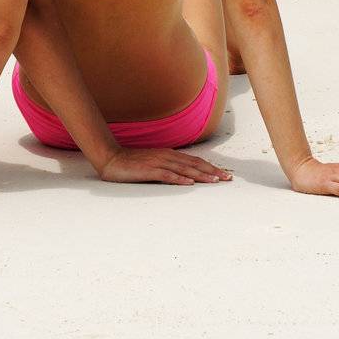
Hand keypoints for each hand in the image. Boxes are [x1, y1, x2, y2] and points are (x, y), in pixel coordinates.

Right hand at [99, 147, 231, 185]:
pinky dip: (179, 178)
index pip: (194, 161)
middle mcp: (166, 156)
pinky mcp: (148, 170)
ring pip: (184, 169)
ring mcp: (157, 162)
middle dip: (212, 171)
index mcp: (169, 154)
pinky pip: (166, 175)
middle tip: (227, 179)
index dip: (210, 167)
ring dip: (200, 175)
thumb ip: (169, 168)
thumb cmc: (133, 164)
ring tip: (214, 181)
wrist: (111, 158)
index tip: (224, 175)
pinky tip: (189, 183)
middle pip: (194, 164)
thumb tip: (186, 177)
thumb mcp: (154, 164)